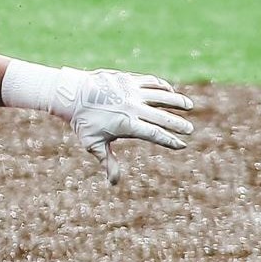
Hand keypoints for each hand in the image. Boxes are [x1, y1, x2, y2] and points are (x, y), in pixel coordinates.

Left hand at [71, 69, 194, 184]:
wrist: (71, 94)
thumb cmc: (82, 121)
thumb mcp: (93, 144)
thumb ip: (107, 161)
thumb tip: (114, 182)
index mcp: (127, 124)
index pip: (154, 134)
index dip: (169, 140)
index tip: (181, 144)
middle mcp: (132, 107)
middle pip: (162, 116)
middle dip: (177, 123)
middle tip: (189, 129)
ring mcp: (131, 91)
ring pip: (160, 95)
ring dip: (176, 100)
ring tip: (189, 106)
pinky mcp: (127, 79)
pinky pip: (150, 81)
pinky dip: (162, 86)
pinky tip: (169, 90)